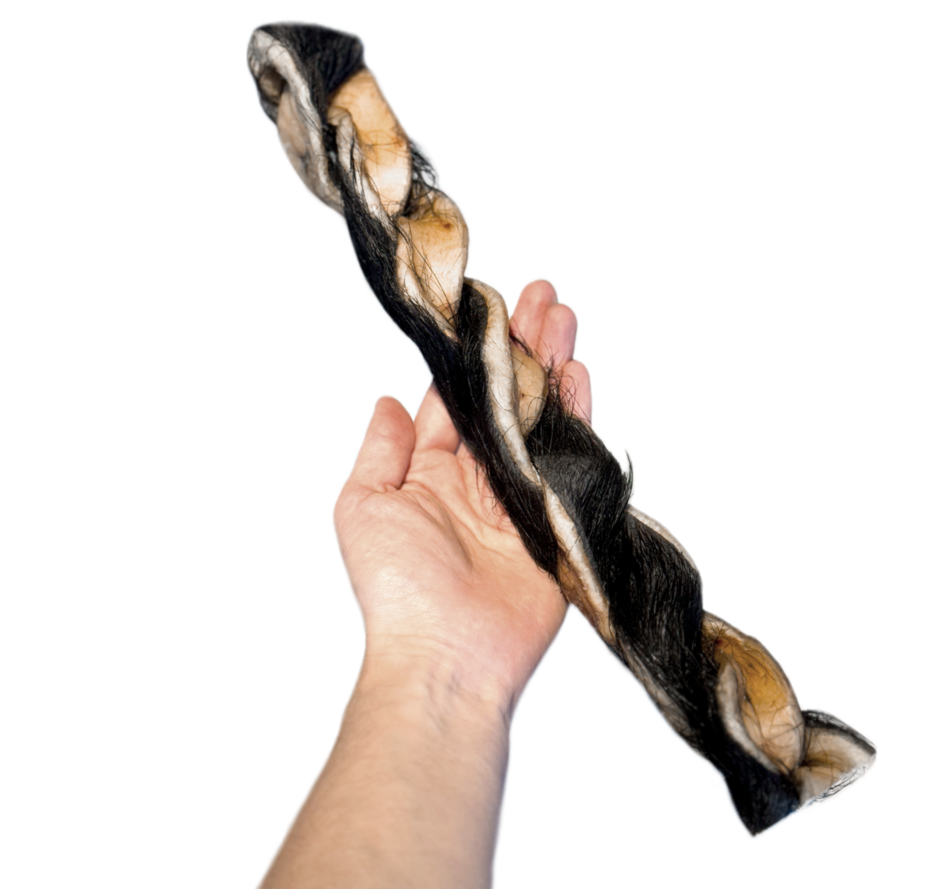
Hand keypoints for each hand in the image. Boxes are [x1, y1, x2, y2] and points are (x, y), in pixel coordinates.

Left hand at [334, 280, 591, 713]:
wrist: (447, 656)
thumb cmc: (397, 589)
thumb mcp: (363, 508)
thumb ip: (382, 450)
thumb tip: (387, 401)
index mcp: (432, 473)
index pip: (456, 399)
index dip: (472, 355)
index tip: (487, 308)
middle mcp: (479, 480)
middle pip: (504, 398)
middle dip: (521, 345)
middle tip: (539, 295)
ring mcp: (521, 497)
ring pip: (538, 417)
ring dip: (550, 367)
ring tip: (562, 317)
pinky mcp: (557, 520)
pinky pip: (569, 458)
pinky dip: (576, 416)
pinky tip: (579, 376)